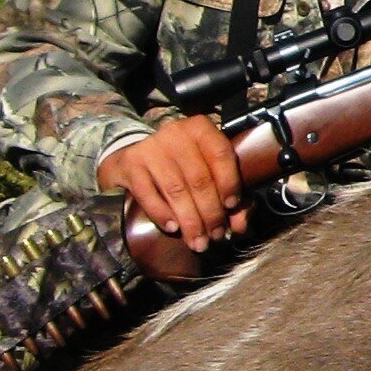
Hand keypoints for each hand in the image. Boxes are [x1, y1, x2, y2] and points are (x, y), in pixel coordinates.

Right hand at [99, 117, 249, 252]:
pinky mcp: (130, 164)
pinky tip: (173, 228)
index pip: (221, 154)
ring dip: (190, 221)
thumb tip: (239, 225)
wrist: (133, 157)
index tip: (231, 206)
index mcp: (200, 129)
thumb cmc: (180, 165)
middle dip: (210, 212)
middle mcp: (176, 134)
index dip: (229, 182)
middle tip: (215, 235)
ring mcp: (151, 148)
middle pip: (199, 178)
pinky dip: (162, 214)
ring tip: (198, 242)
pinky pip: (148, 194)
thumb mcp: (205, 169)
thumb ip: (228, 195)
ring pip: (176, 190)